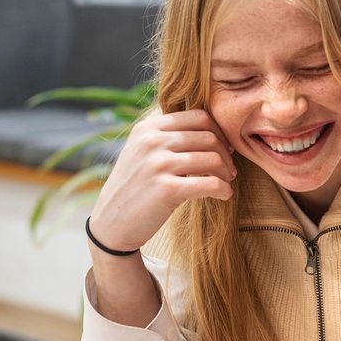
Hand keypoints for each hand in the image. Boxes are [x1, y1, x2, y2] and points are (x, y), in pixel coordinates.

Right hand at [86, 108, 235, 253]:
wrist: (112, 224)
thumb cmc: (135, 187)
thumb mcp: (142, 152)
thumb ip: (167, 136)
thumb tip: (212, 129)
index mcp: (148, 128)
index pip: (198, 117)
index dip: (219, 132)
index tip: (224, 148)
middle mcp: (152, 142)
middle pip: (209, 137)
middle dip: (226, 154)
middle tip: (229, 170)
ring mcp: (158, 164)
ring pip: (213, 159)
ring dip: (226, 173)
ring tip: (226, 183)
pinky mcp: (167, 189)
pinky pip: (210, 183)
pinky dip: (223, 189)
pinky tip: (224, 195)